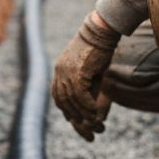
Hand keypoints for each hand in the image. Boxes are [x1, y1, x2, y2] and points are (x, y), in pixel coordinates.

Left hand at [52, 11, 118, 140]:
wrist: (101, 31)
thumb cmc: (99, 48)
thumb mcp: (89, 68)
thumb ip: (85, 83)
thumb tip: (89, 100)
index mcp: (60, 69)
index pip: (57, 95)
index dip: (65, 109)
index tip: (74, 120)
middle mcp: (60, 71)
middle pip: (62, 100)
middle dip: (74, 116)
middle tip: (86, 128)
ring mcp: (67, 71)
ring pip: (72, 100)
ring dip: (83, 113)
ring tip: (93, 122)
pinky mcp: (77, 72)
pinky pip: (80, 95)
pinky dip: (87, 105)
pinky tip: (94, 112)